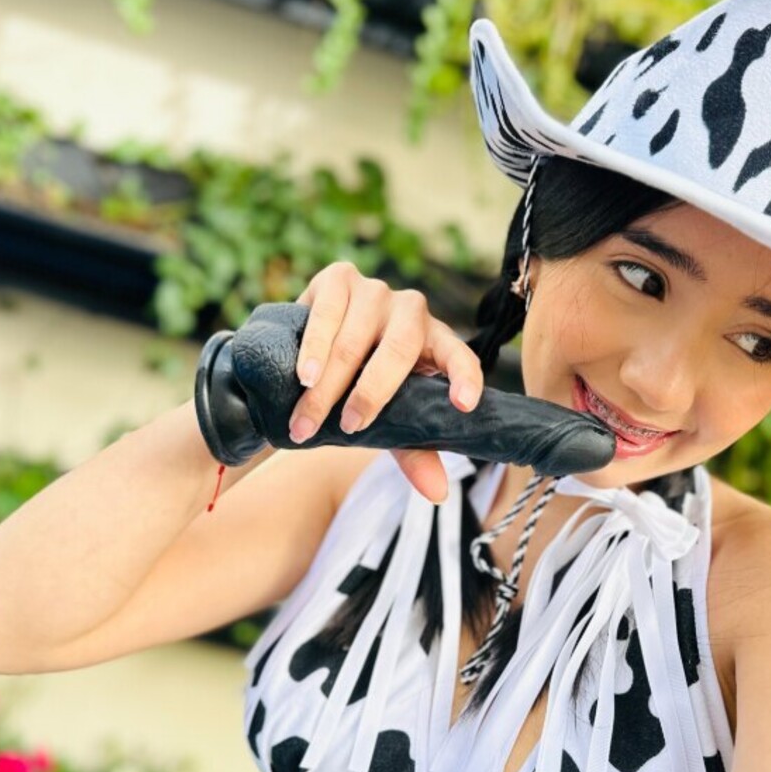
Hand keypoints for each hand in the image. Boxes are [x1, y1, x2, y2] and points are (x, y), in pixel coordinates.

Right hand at [288, 263, 483, 502]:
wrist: (315, 354)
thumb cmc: (364, 388)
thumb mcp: (392, 421)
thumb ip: (415, 451)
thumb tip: (438, 493)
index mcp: (437, 344)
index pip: (462, 356)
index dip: (465, 377)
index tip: (463, 405)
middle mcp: (412, 312)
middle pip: (399, 350)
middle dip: (370, 394)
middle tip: (348, 429)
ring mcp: (376, 291)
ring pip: (356, 337)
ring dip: (330, 382)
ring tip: (309, 417)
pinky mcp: (339, 277)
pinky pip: (328, 312)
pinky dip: (315, 347)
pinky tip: (305, 375)